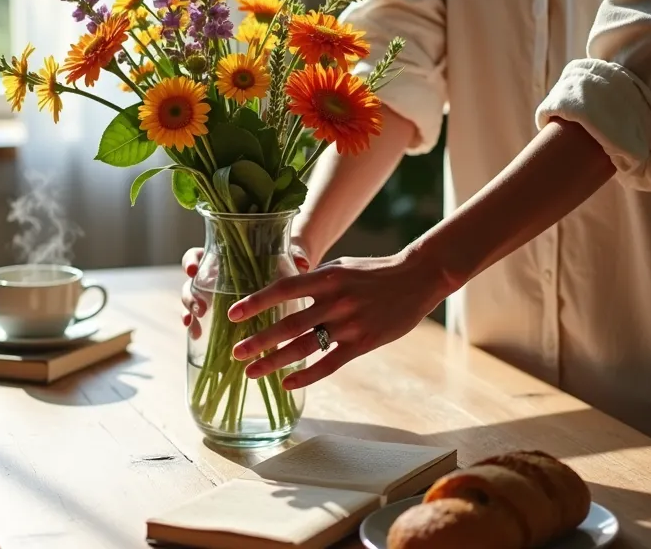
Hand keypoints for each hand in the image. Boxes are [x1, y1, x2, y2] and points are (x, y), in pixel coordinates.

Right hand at [180, 239, 314, 337]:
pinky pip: (203, 320)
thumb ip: (296, 256)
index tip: (192, 271)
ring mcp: (214, 296)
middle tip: (200, 308)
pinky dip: (197, 327)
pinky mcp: (220, 315)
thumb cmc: (286, 262)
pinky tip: (198, 337)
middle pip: (191, 283)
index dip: (190, 262)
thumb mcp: (290, 256)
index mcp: (222, 256)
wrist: (292, 282)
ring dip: (190, 314)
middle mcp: (213, 276)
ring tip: (195, 327)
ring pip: (193, 302)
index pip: (197, 255)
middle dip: (190, 296)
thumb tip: (304, 263)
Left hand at [228, 246, 453, 389]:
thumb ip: (313, 280)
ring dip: (275, 361)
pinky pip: (329, 364)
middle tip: (236, 352)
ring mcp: (350, 324)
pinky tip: (287, 383)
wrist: (417, 279)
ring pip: (305, 347)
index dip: (257, 302)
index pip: (284, 289)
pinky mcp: (362, 343)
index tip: (233, 314)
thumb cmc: (373, 272)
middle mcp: (336, 301)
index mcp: (327, 278)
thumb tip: (280, 291)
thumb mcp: (340, 267)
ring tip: (252, 371)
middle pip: (289, 324)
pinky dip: (307, 376)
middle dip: (259, 341)